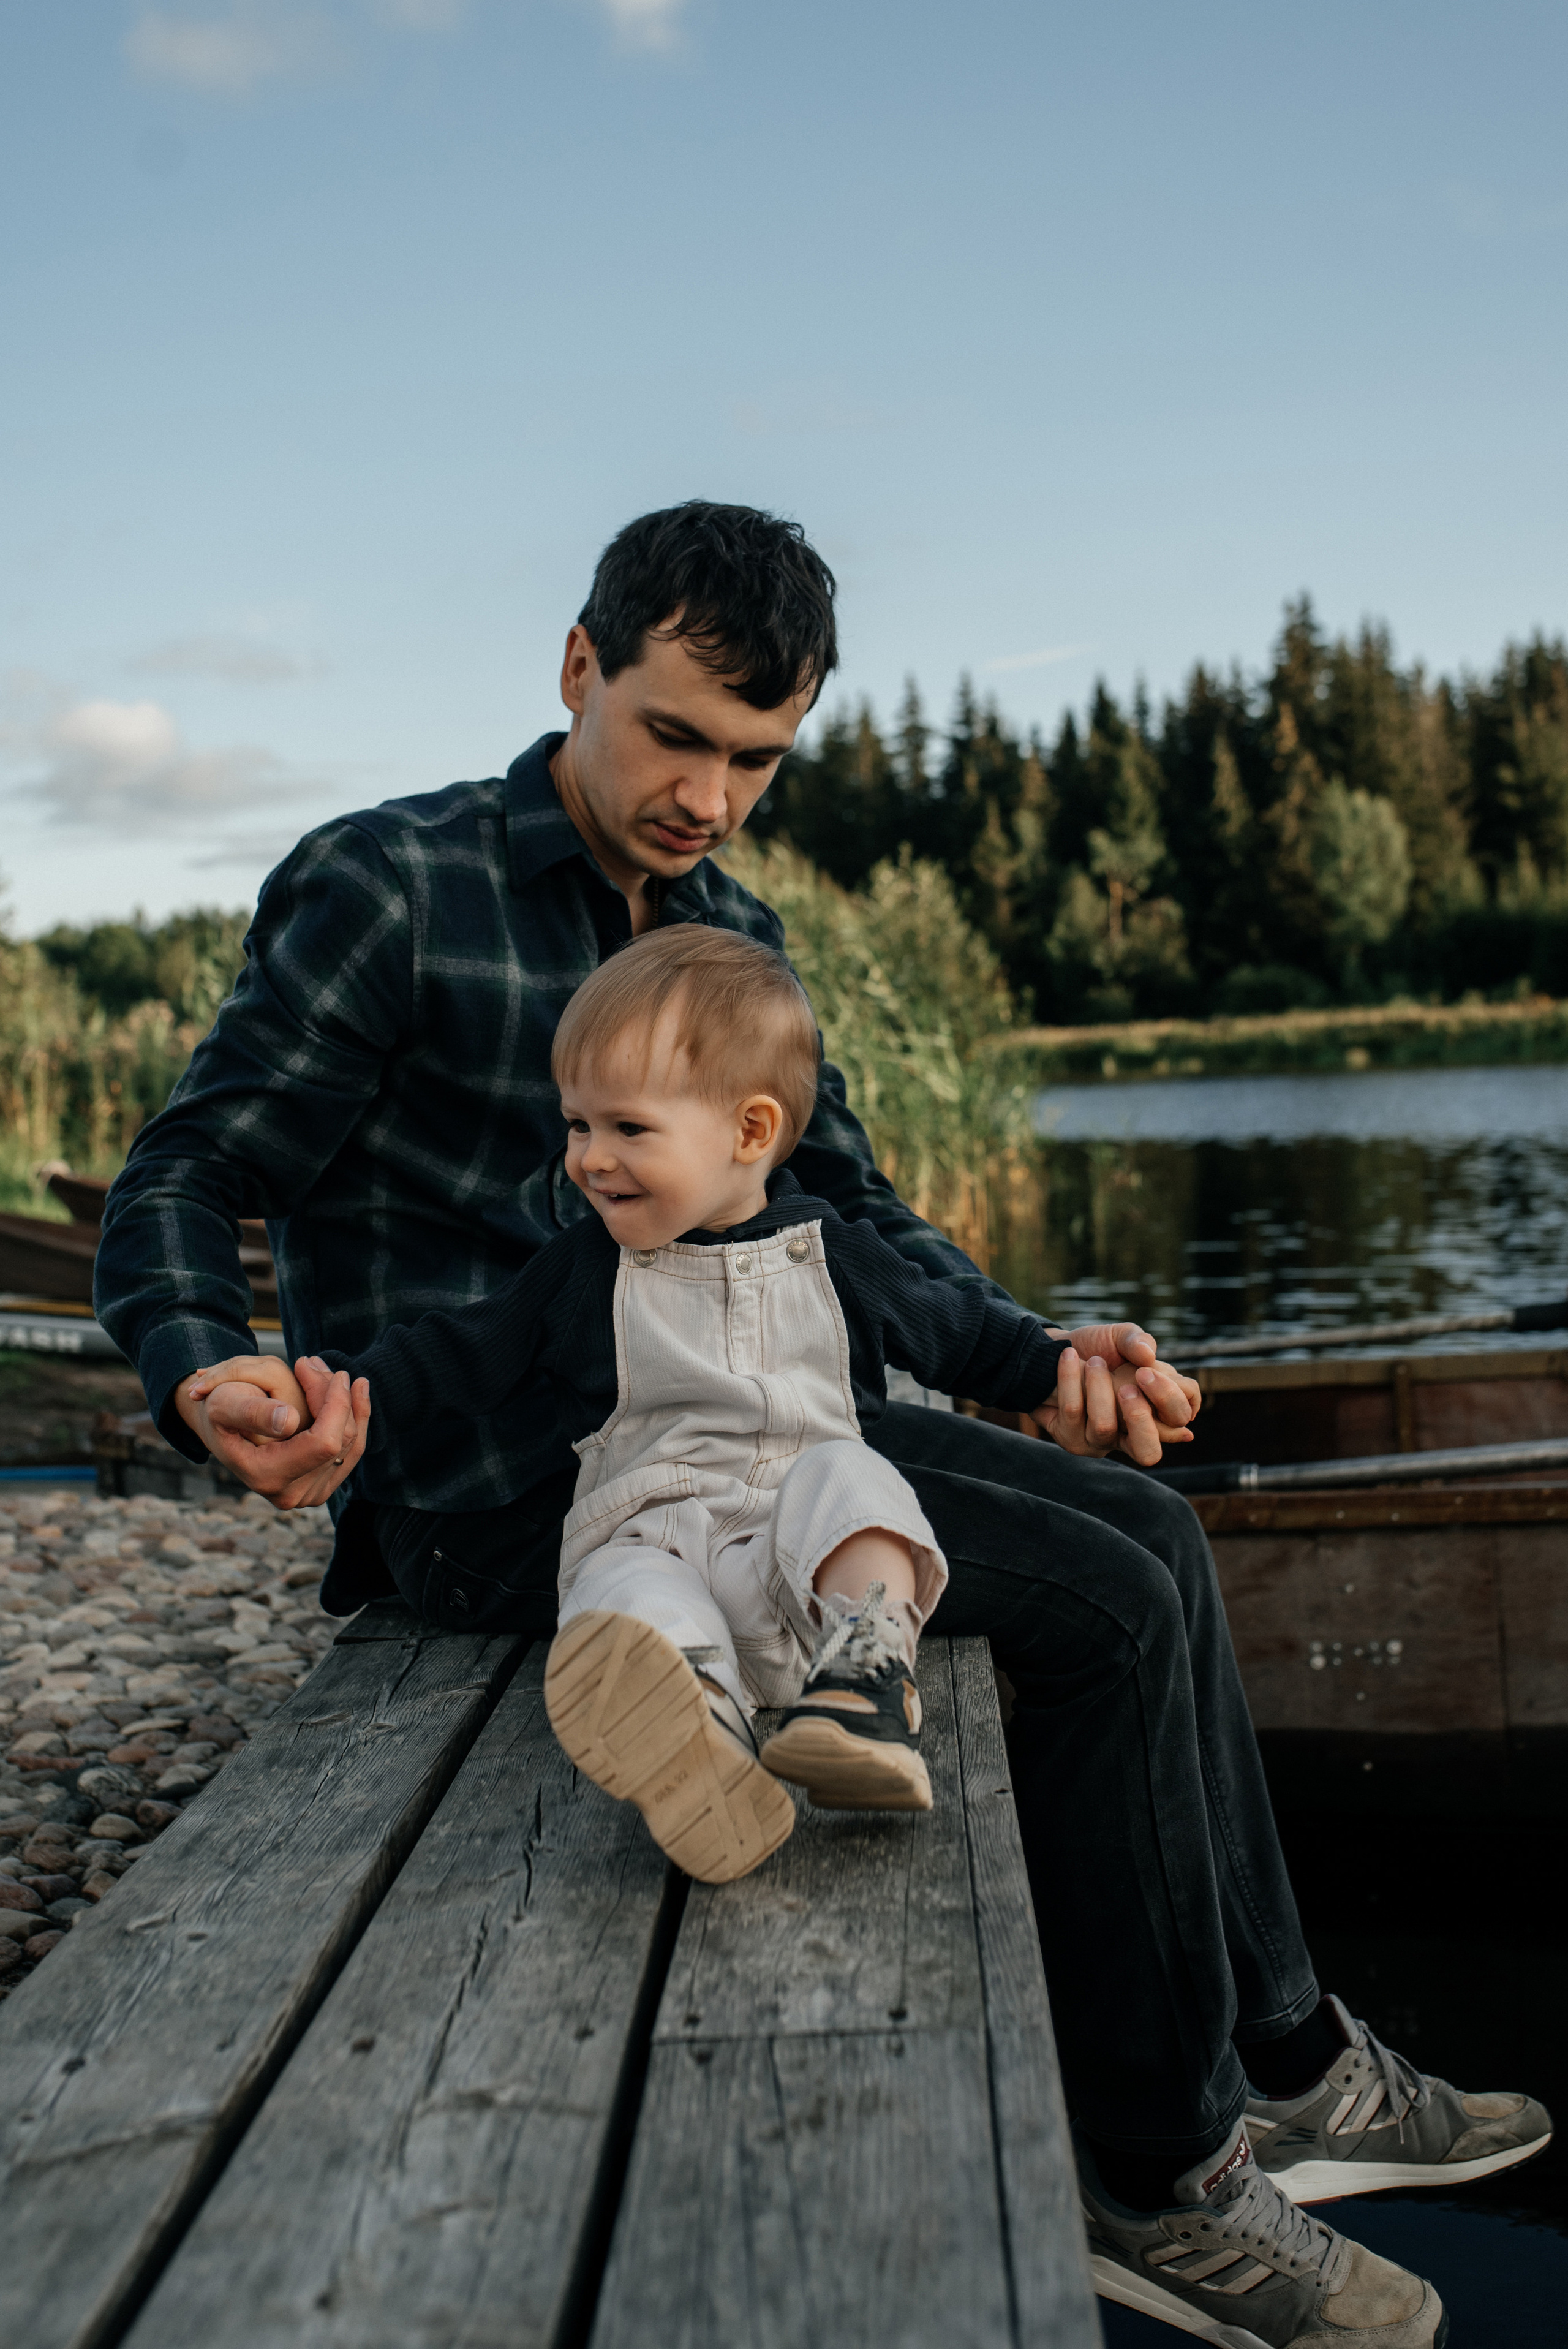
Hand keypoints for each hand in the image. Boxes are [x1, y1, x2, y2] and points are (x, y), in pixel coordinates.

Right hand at [177, 1353, 369, 1510]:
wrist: (221, 1427)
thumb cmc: (219, 1409)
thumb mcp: (223, 1403)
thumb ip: (251, 1411)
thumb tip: (289, 1420)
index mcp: (267, 1477)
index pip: (324, 1443)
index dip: (337, 1405)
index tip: (337, 1372)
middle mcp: (292, 1495)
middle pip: (339, 1440)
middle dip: (338, 1397)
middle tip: (319, 1363)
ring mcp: (310, 1495)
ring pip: (351, 1444)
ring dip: (349, 1405)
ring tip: (338, 1374)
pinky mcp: (323, 1486)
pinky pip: (351, 1451)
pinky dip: (356, 1419)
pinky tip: (356, 1392)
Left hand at [1029, 1322, 1199, 1467]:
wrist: (1052, 1353)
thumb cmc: (1096, 1348)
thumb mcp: (1121, 1337)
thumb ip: (1138, 1341)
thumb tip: (1149, 1356)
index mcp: (1156, 1410)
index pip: (1180, 1417)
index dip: (1170, 1398)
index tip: (1145, 1371)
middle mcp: (1131, 1434)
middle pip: (1149, 1453)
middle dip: (1140, 1418)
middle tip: (1129, 1385)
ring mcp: (1100, 1442)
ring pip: (1104, 1426)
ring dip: (1098, 1386)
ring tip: (1093, 1361)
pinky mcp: (1070, 1439)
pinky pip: (1073, 1411)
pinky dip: (1070, 1377)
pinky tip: (1069, 1356)